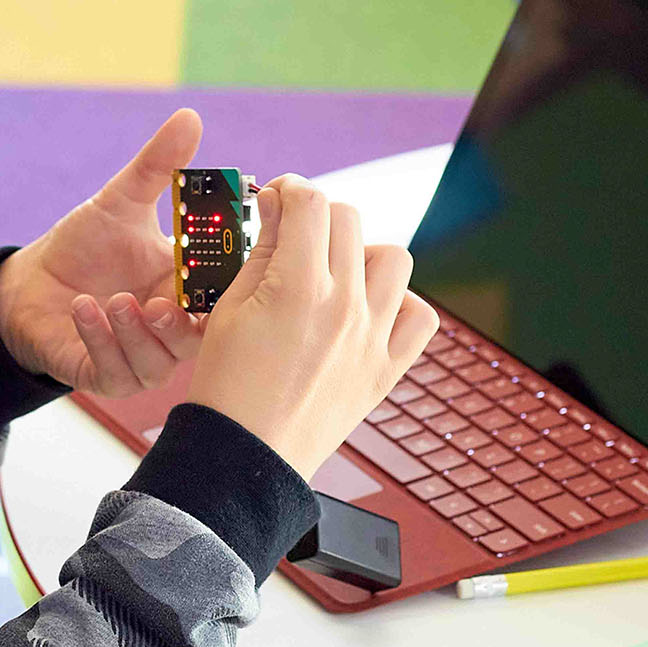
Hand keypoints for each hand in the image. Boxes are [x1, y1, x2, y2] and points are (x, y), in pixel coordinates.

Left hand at [0, 109, 207, 396]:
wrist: (29, 285)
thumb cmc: (84, 245)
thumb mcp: (122, 200)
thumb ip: (159, 166)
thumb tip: (189, 117)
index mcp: (185, 285)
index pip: (222, 292)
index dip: (229, 285)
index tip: (220, 266)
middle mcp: (170, 325)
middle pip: (199, 337)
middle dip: (184, 324)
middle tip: (165, 301)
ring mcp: (140, 355)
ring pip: (158, 361)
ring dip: (137, 333)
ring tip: (117, 301)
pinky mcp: (105, 376)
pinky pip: (114, 371)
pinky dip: (100, 341)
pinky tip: (83, 310)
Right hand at [184, 176, 439, 479]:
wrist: (245, 457)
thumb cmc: (226, 388)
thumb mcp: (229, 308)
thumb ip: (261, 251)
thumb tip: (279, 206)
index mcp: (300, 287)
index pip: (311, 202)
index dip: (288, 189)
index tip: (276, 199)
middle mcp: (346, 307)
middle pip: (349, 220)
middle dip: (318, 217)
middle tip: (295, 237)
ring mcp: (372, 338)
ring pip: (393, 258)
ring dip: (363, 253)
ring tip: (335, 272)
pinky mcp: (386, 369)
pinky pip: (421, 318)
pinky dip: (402, 303)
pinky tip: (369, 309)